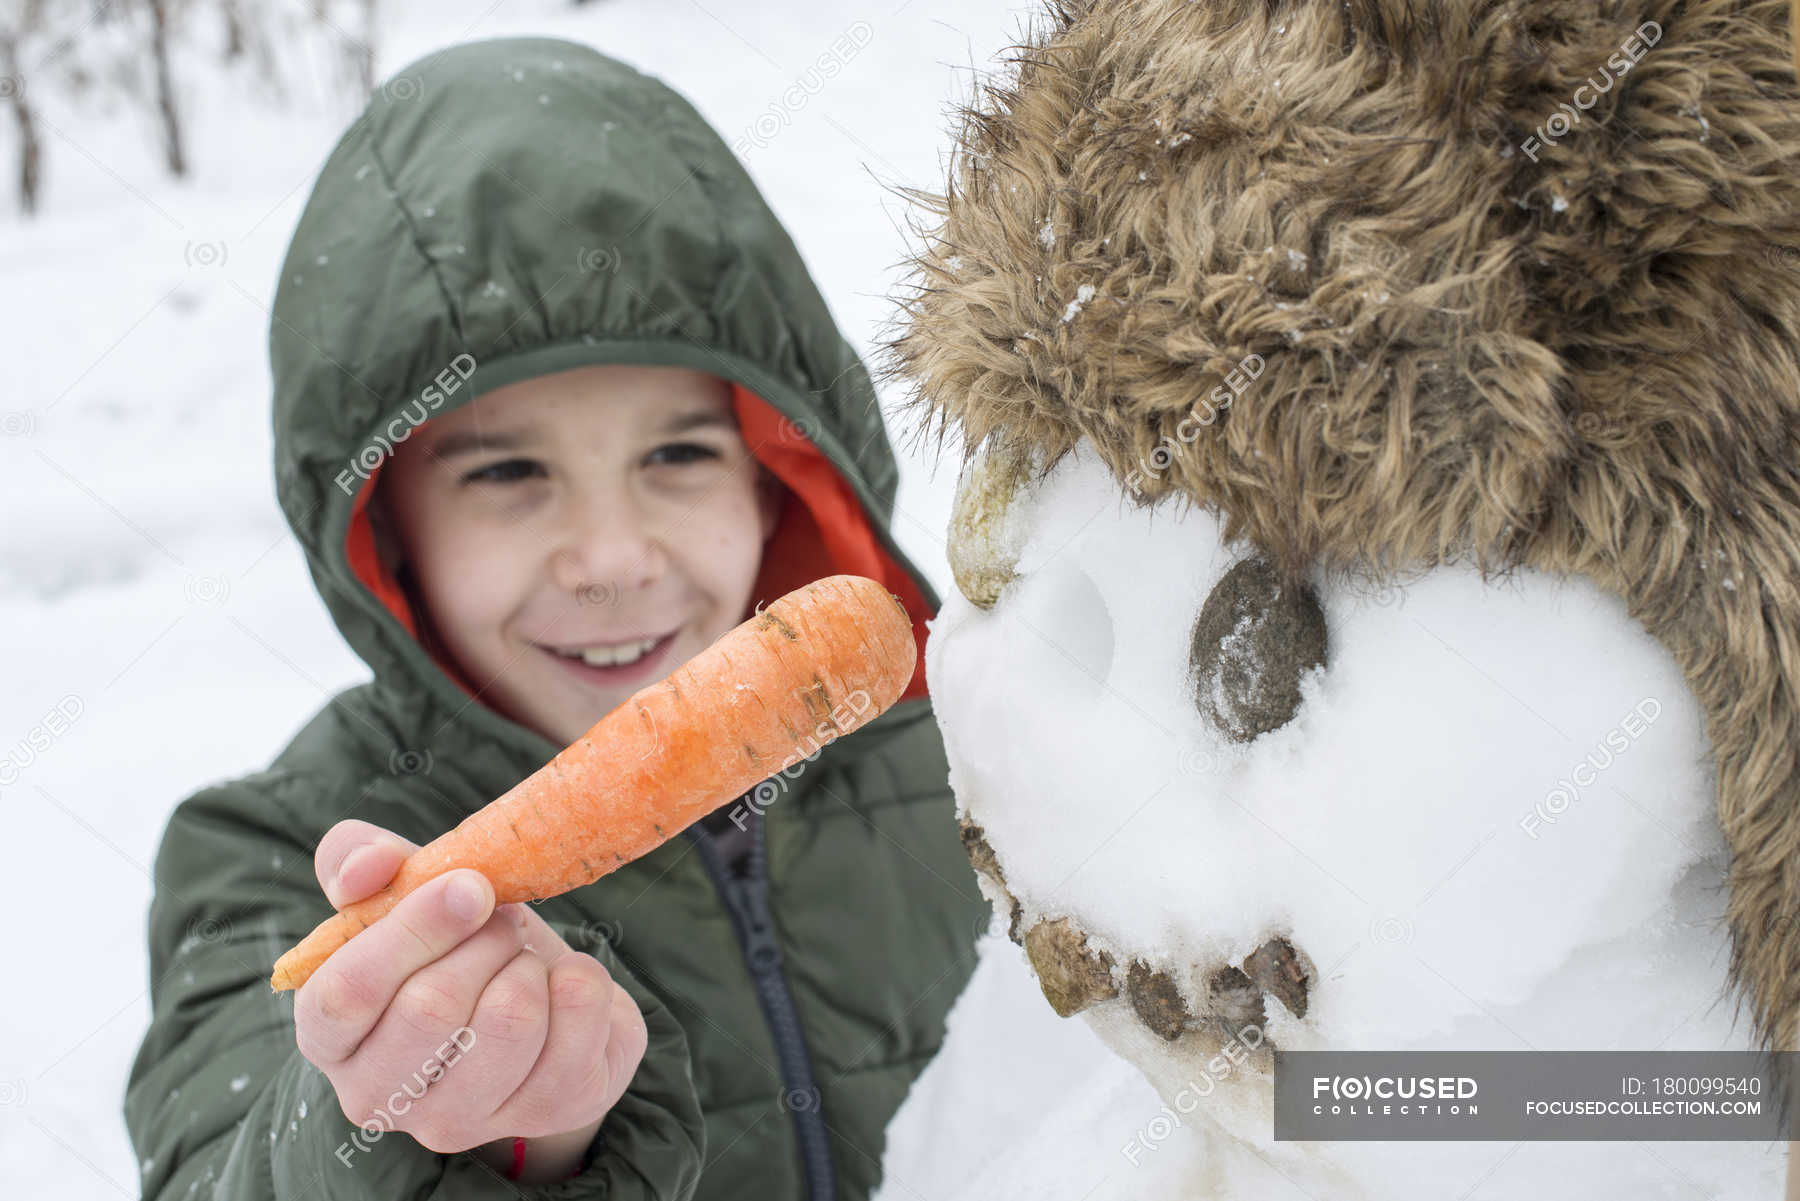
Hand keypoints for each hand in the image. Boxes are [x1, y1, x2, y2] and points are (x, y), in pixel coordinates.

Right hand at [293, 820, 646, 1181]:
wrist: (542, 1003)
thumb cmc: (457, 947)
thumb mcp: (406, 895)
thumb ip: (362, 862)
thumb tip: (367, 866)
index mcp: (329, 1038)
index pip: (344, 996)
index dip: (411, 930)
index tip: (469, 885)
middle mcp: (380, 1097)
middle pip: (431, 1007)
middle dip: (484, 939)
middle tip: (501, 918)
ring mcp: (461, 1122)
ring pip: (510, 1019)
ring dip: (527, 962)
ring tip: (522, 959)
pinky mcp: (546, 1114)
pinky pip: (578, 1021)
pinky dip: (582, 979)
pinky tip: (562, 988)